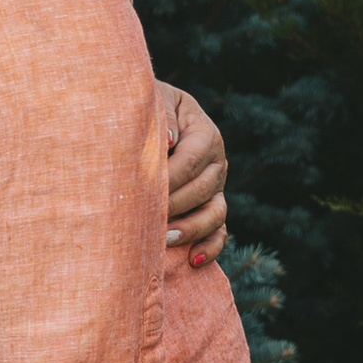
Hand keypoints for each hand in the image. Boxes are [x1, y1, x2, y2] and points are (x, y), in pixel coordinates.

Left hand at [156, 80, 227, 263]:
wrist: (148, 119)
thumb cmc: (146, 110)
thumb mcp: (154, 101)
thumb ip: (162, 116)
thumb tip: (169, 140)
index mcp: (204, 134)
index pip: (190, 159)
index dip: (168, 176)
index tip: (142, 189)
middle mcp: (216, 163)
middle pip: (202, 189)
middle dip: (173, 205)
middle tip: (145, 217)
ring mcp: (216, 188)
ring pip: (215, 214)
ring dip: (191, 229)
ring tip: (165, 238)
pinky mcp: (212, 208)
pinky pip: (220, 232)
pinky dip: (210, 248)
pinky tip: (193, 261)